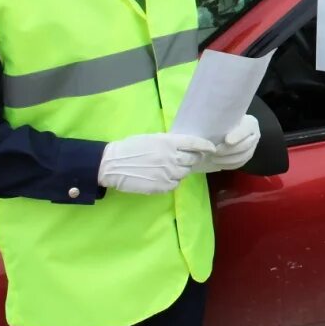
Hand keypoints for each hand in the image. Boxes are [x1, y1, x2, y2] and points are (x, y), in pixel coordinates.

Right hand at [98, 133, 214, 194]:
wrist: (112, 164)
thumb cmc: (131, 148)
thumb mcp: (152, 138)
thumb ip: (170, 142)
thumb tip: (185, 146)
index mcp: (169, 142)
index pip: (195, 143)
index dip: (206, 146)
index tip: (212, 148)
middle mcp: (171, 157)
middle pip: (192, 159)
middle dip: (192, 159)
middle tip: (185, 159)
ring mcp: (168, 172)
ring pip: (184, 173)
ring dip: (180, 170)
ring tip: (167, 168)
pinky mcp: (162, 186)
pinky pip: (175, 184)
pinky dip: (172, 181)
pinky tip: (161, 177)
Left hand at [194, 114, 260, 172]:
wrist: (229, 127)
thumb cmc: (224, 120)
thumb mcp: (224, 117)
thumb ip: (222, 121)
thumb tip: (211, 124)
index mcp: (251, 123)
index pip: (247, 129)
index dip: (238, 136)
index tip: (227, 140)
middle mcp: (255, 135)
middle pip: (244, 145)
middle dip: (229, 150)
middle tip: (214, 151)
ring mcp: (253, 147)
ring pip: (242, 157)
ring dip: (227, 160)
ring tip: (213, 159)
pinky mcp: (248, 156)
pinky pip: (240, 163)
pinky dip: (229, 165)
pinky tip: (219, 164)